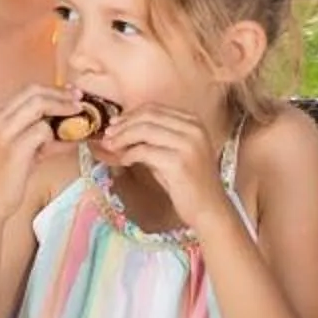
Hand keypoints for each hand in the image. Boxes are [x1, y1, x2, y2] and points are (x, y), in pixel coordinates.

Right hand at [0, 83, 86, 238]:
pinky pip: (43, 132)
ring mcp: (6, 133)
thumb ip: (40, 136)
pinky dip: (60, 137)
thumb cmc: (5, 177)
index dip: (54, 89)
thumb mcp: (22, 150)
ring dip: (63, 113)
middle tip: (80, 102)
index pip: (29, 90)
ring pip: (40, 107)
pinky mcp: (15, 149)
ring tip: (80, 123)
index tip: (72, 93)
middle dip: (62, 95)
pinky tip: (69, 145)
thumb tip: (69, 127)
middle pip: (35, 93)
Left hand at [94, 102, 226, 228]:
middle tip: (107, 136)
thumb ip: (153, 139)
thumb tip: (119, 131)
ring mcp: (187, 144)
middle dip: (123, 125)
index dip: (130, 115)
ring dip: (122, 138)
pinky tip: (124, 161)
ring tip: (110, 147)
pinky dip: (129, 154)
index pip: (154, 109)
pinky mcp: (178, 162)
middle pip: (147, 116)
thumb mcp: (173, 153)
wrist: (209, 209)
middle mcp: (193, 129)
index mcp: (193, 122)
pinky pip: (144, 151)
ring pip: (143, 130)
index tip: (114, 125)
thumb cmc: (188, 183)